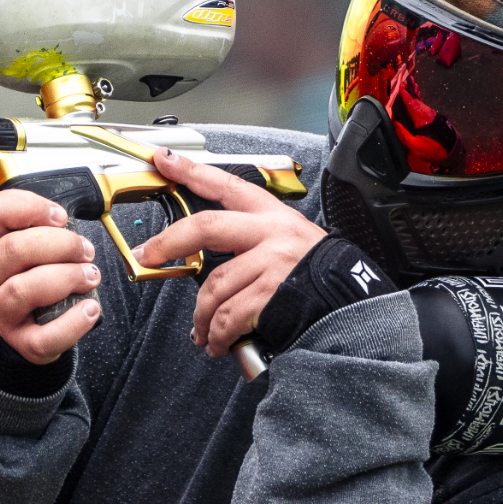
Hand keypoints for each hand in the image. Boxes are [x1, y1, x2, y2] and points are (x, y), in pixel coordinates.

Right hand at [0, 189, 101, 364]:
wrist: (20, 330)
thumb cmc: (30, 282)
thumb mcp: (30, 251)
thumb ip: (46, 231)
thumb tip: (76, 223)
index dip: (29, 207)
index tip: (61, 217)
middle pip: (15, 249)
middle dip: (61, 245)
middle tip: (86, 251)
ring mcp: (0, 311)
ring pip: (23, 289)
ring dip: (66, 277)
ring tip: (90, 276)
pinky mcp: (20, 342)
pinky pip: (43, 337)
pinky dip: (72, 323)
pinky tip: (90, 310)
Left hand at [133, 149, 326, 357]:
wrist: (353, 309)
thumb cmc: (321, 280)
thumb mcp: (293, 243)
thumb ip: (256, 242)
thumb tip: (214, 258)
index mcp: (273, 216)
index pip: (226, 185)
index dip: (191, 171)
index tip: (163, 160)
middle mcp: (272, 234)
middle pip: (205, 228)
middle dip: (169, 243)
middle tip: (149, 255)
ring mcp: (271, 263)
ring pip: (214, 286)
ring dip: (200, 316)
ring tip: (202, 332)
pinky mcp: (270, 295)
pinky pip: (227, 316)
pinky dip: (217, 335)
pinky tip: (218, 343)